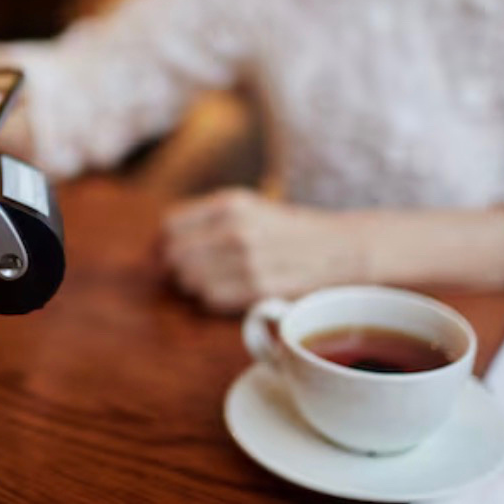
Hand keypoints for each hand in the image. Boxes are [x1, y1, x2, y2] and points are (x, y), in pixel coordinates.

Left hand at [162, 189, 363, 313]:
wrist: (341, 249)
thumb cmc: (291, 230)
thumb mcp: (250, 207)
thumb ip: (208, 220)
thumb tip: (162, 243)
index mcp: (230, 203)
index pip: (170, 226)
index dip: (166, 242)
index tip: (171, 251)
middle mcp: (234, 229)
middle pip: (174, 256)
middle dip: (177, 266)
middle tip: (193, 271)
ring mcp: (245, 261)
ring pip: (189, 281)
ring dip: (195, 285)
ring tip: (215, 280)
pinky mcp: (257, 290)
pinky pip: (210, 300)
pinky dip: (212, 300)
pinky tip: (229, 292)